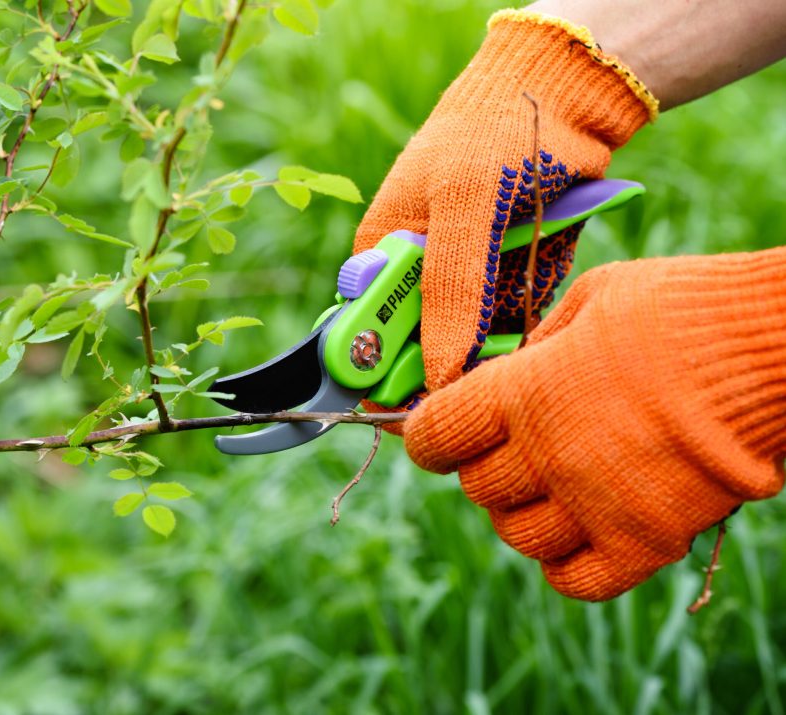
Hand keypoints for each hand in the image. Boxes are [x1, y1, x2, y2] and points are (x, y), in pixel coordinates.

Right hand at [355, 10, 655, 392]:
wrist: (563, 94)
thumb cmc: (494, 134)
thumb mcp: (465, 209)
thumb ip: (449, 291)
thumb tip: (435, 374)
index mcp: (384, 251)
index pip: (371, 331)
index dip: (389, 373)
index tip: (424, 403)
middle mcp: (420, 271)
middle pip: (423, 347)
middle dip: (454, 361)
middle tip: (486, 361)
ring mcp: (466, 277)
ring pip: (472, 343)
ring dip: (498, 343)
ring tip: (521, 312)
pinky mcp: (508, 279)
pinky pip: (512, 323)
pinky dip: (527, 321)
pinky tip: (539, 296)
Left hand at [403, 249, 785, 599]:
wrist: (772, 350)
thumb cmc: (681, 309)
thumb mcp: (592, 298)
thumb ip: (538, 343)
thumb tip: (506, 370)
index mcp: (524, 391)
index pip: (436, 436)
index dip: (427, 436)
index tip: (435, 433)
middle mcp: (548, 455)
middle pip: (477, 489)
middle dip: (482, 467)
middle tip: (507, 447)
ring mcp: (596, 505)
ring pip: (518, 537)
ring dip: (520, 514)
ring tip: (546, 487)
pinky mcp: (645, 542)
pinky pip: (575, 580)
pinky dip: (563, 563)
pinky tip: (578, 530)